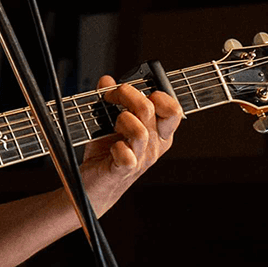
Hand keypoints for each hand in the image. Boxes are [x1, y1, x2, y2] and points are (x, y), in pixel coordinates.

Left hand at [78, 75, 182, 214]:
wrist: (95, 186)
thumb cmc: (106, 154)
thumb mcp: (110, 123)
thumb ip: (110, 100)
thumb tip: (106, 80)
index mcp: (159, 132)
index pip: (172, 108)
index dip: (153, 93)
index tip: (130, 91)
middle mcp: (155, 145)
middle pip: (150, 110)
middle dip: (127, 95)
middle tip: (110, 97)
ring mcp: (142, 159)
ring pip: (140, 131)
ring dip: (120, 120)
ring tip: (112, 125)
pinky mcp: (125, 170)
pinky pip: (126, 155)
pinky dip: (115, 147)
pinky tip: (110, 147)